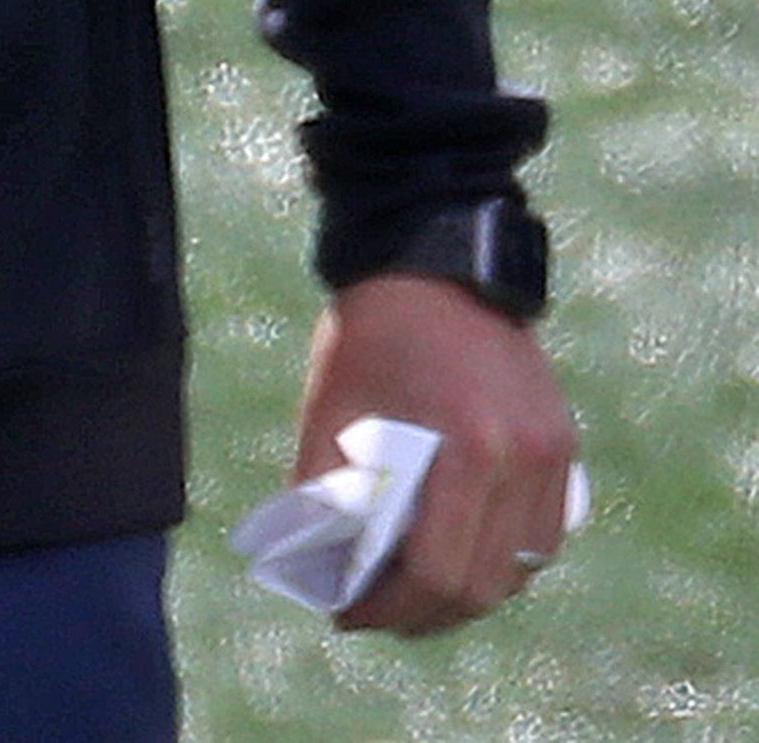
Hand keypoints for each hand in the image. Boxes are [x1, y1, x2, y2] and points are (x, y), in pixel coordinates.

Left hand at [295, 271, 578, 635]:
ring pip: (523, 567)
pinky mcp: (563, 444)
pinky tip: (460, 558)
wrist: (434, 258)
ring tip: (414, 596)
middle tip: (377, 615)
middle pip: (486, 584)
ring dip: (470, 594)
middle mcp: (523, 458)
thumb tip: (310, 561)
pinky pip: (545, 533)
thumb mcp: (331, 405)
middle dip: (426, 615)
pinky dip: (505, 559)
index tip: (350, 616)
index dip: (392, 609)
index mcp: (467, 447)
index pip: (440, 571)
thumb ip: (321, 484)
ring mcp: (553, 453)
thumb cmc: (372, 330)